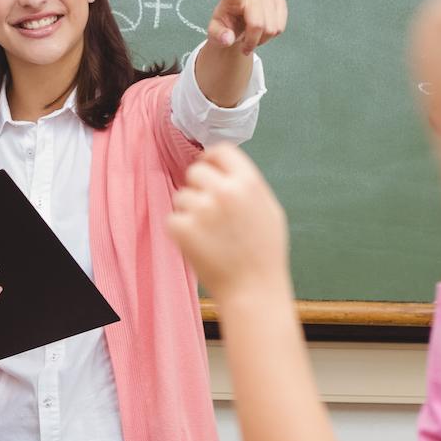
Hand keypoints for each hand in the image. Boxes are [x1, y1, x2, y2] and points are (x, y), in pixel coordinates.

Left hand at [167, 144, 290, 301]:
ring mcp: (202, 210)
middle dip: (198, 188)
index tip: (207, 168)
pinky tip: (198, 245)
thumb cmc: (264, 252)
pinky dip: (180, 231)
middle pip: (195, 171)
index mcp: (248, 182)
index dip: (211, 159)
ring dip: (189, 212)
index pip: (221, 151)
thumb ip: (247, 184)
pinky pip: (171, 219)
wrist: (254, 289)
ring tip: (208, 234)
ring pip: (181, 196)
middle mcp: (224, 191)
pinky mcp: (183, 229)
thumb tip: (225, 167)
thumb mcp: (269, 209)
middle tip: (207, 211)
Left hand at [206, 0, 287, 55]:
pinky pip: (280, 27)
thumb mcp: (215, 34)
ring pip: (271, 28)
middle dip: (252, 41)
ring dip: (262, 39)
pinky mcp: (279, 2)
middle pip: (257, 24)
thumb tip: (227, 39)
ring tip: (253, 37)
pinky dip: (272, 35)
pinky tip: (263, 32)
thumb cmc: (225, 27)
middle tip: (244, 47)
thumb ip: (219, 36)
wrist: (236, 28)